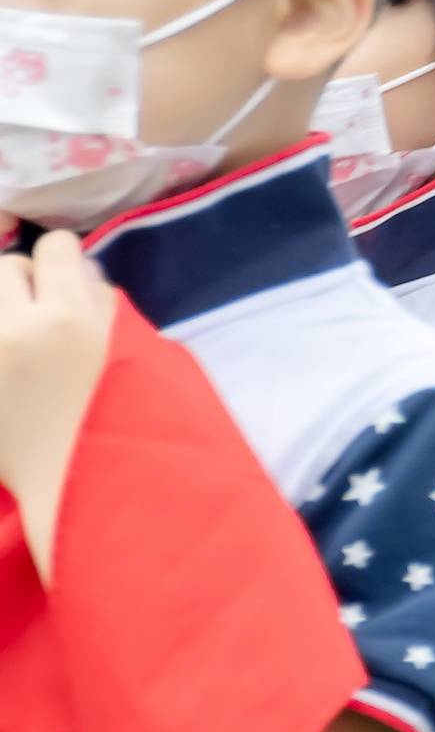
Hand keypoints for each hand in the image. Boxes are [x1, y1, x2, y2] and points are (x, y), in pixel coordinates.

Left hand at [0, 233, 115, 501]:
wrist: (71, 483)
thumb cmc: (111, 418)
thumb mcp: (126, 352)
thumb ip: (102, 302)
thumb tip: (76, 268)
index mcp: (68, 320)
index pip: (55, 248)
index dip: (66, 262)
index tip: (69, 285)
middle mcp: (14, 330)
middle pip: (7, 266)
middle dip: (25, 285)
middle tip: (38, 316)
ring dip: (1, 309)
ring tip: (16, 340)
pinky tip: (9, 361)